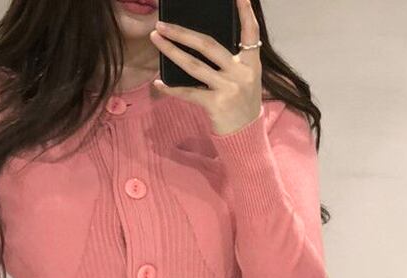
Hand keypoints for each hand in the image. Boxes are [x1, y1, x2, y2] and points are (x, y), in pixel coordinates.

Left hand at [150, 0, 261, 135]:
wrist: (246, 136)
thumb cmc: (241, 104)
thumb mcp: (246, 79)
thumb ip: (232, 62)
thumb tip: (200, 44)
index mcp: (250, 63)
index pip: (250, 32)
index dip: (245, 12)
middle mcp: (241, 73)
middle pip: (208, 45)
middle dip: (183, 33)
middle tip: (162, 23)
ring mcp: (228, 88)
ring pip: (194, 65)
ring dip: (171, 51)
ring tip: (156, 39)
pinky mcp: (216, 104)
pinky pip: (188, 93)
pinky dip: (171, 89)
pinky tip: (158, 83)